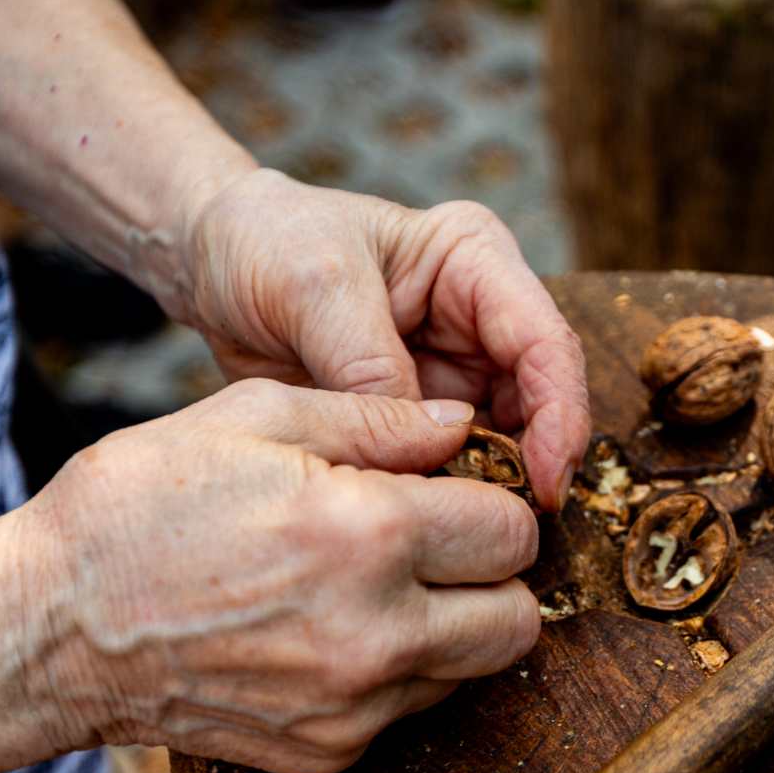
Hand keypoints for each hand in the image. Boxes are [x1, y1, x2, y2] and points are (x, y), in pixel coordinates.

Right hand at [18, 379, 537, 772]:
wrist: (46, 631)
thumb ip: (375, 418)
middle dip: (495, 576)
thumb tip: (460, 422)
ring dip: (452, 628)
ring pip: (473, 672)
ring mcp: (352, 706)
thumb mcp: (253, 418)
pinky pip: (407, 711)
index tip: (456, 493)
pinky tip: (329, 631)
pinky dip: (393, 673)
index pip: (512, 531)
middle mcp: (375, 633)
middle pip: (519, 620)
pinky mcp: (326, 754)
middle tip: (442, 547)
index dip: (494, 503)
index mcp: (367, 535)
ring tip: (380, 587)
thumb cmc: (137, 505)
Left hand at [171, 169, 589, 509]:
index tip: (545, 479)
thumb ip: (370, 365)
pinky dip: (448, 494)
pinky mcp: (421, 413)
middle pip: (541, 399)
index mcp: (474, 260)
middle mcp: (480, 316)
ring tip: (468, 531)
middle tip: (516, 527)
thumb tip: (420, 446)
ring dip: (494, 486)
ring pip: (506, 440)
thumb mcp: (314, 288)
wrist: (213, 262)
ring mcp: (454, 368)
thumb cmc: (267, 241)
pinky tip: (430, 522)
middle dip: (535, 463)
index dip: (560, 414)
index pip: (546, 341)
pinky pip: (452, 462)